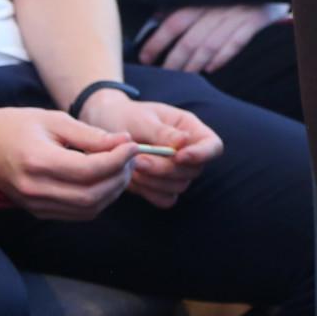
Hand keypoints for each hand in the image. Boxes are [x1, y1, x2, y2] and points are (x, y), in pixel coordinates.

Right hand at [0, 106, 137, 220]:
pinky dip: (98, 199)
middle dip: (119, 176)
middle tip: (130, 155)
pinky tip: (104, 179)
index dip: (117, 159)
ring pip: (88, 209)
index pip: (89, 170)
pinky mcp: (39, 212)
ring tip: (120, 166)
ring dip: (113, 190)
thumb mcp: (53, 119)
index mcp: (37, 161)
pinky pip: (78, 213)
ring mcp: (36, 205)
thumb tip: (123, 142)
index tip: (132, 144)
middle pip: (92, 195)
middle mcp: (36, 189)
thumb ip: (89, 134)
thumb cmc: (15, 126)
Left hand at [79, 92, 223, 208]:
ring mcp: (175, 171)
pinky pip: (165, 199)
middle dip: (165, 169)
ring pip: (179, 186)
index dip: (202, 155)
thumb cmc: (125, 116)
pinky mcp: (160, 186)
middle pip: (193, 170)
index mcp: (189, 129)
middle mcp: (187, 152)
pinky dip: (149, 192)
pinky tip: (132, 179)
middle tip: (139, 160)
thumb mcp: (142, 118)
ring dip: (154, 181)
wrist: (103, 128)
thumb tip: (184, 142)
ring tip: (131, 167)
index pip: (212, 146)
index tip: (178, 156)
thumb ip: (162, 132)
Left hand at [138, 4, 286, 72]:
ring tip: (184, 75)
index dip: (157, 42)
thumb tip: (156, 17)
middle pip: (190, 40)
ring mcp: (236, 15)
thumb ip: (180, 1)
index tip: (145, 57)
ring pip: (210, 46)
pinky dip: (222, 57)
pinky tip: (210, 68)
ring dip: (195, 64)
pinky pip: (236, 43)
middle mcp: (216, 6)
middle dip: (174, 61)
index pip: (173, 22)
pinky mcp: (255, 20)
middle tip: (163, 74)